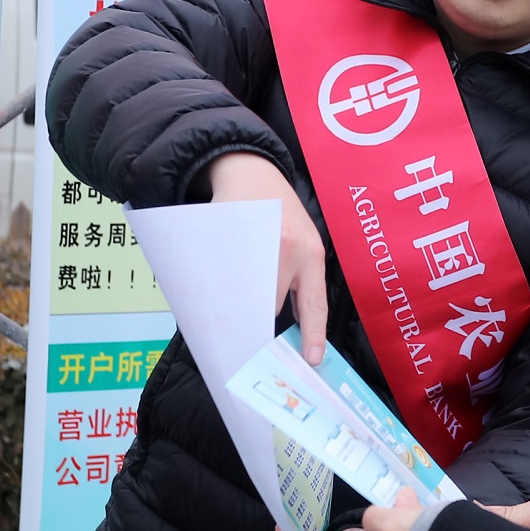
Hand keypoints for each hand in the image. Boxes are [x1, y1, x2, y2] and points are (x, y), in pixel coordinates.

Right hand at [211, 151, 326, 361]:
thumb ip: (300, 281)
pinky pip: (221, 273)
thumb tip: (289, 329)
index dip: (313, 334)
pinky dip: (217, 284)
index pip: (314, 303)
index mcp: (311, 253)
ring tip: (229, 304)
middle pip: (271, 304)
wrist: (250, 170)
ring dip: (237, 303)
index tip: (310, 360)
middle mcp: (288, 246)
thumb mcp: (303, 241)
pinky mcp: (227, 233)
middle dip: (260, 321)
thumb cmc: (279, 213)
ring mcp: (255, 239)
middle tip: (249, 338)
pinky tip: (215, 282)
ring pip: (245, 292)